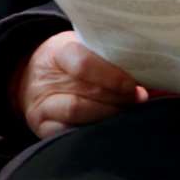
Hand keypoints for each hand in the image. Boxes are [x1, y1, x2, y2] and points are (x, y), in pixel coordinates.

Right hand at [15, 31, 146, 138]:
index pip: (83, 63)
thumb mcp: (82, 47)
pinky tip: (108, 127)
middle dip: (117, 97)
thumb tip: (143, 67)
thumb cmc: (69, 62)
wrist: (36, 77)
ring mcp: (43, 105)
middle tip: (138, 99)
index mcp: (58, 52)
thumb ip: (105, 55)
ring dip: (108, 114)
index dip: (111, 76)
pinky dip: (92, 131)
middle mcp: (46, 79)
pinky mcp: (42, 127)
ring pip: (77, 112)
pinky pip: (69, 132)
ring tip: (126, 112)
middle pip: (86, 91)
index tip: (134, 86)